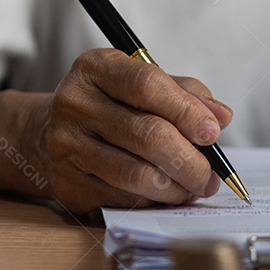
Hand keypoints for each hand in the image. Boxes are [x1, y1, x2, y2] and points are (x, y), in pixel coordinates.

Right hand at [26, 48, 232, 212]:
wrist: (48, 134)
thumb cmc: (112, 105)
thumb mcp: (142, 84)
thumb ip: (185, 94)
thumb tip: (221, 117)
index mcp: (96, 68)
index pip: (147, 85)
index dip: (186, 110)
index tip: (212, 132)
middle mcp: (74, 103)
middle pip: (147, 134)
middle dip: (190, 160)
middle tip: (210, 176)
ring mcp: (66, 145)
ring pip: (135, 174)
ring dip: (176, 188)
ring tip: (194, 188)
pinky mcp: (66, 184)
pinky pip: (122, 198)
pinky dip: (153, 201)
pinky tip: (165, 195)